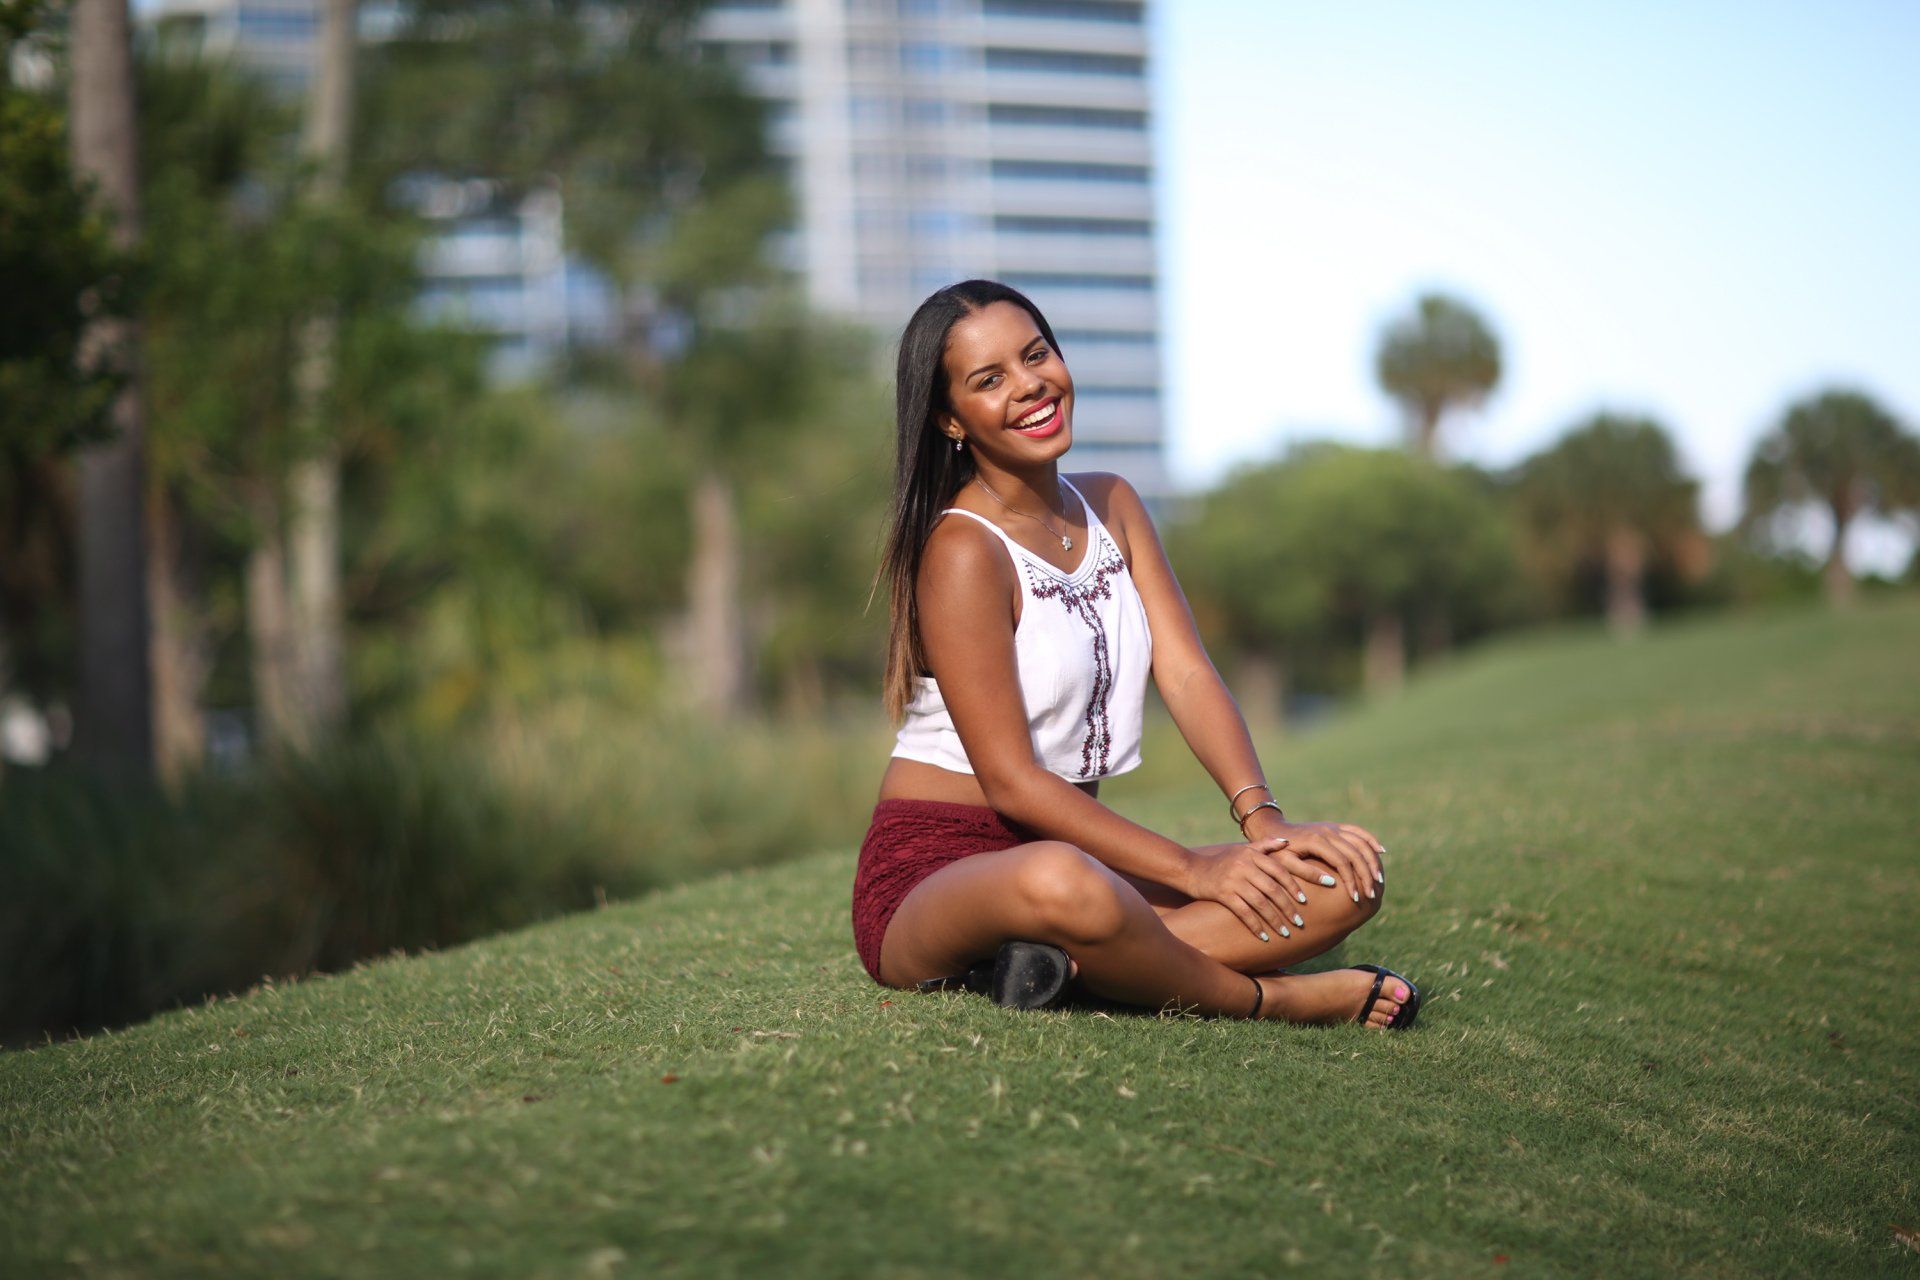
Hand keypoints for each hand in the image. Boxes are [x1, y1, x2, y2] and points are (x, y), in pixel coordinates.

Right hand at [1182, 837, 1309, 941]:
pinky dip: (1256, 926)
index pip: (1279, 870)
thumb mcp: (1242, 849)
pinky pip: (1244, 913)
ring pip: (1260, 903)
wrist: (1191, 869)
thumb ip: (1265, 845)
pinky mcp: (1223, 894)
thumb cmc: (1221, 861)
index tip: (1305, 901)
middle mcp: (1244, 866)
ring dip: (1275, 920)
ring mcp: (1233, 880)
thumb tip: (1287, 842)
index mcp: (1252, 854)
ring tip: (1286, 933)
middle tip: (1300, 922)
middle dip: (1288, 908)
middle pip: (1272, 889)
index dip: (1293, 886)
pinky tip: (1265, 937)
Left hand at [1242, 808, 1384, 902]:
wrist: (1271, 830)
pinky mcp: (1335, 827)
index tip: (1355, 898)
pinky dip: (1370, 840)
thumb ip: (1305, 872)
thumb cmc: (1275, 852)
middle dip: (1366, 875)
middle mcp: (1328, 831)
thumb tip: (1331, 882)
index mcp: (1317, 841)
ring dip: (1372, 861)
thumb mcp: (1284, 863)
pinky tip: (1381, 851)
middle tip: (1372, 894)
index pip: (1342, 862)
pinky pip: (1358, 831)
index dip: (1351, 881)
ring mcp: (1333, 827)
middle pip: (1356, 853)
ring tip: (1379, 880)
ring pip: (1361, 841)